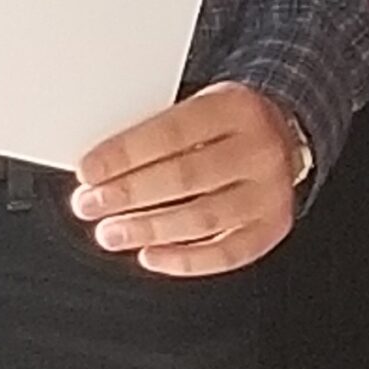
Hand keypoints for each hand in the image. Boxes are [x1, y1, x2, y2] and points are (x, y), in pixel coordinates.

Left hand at [70, 82, 304, 275]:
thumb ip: (157, 131)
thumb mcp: (198, 107)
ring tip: (111, 232)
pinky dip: (182, 260)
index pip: (173, 131)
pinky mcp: (273, 227)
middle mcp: (261, 148)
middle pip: (185, 177)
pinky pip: (225, 254)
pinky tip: (150, 254)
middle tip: (89, 204)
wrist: (280, 138)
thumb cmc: (225, 127)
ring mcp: (272, 191)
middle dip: (128, 195)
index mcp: (238, 107)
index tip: (88, 171)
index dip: (125, 154)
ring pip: (202, 218)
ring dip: (147, 229)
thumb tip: (101, 167)